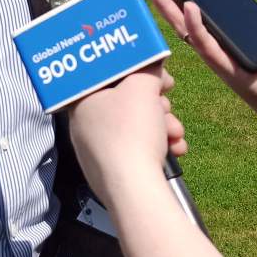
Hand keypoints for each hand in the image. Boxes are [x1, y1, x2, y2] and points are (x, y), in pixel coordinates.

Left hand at [68, 63, 186, 197]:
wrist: (135, 190)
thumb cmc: (131, 134)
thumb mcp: (142, 87)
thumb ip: (148, 69)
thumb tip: (153, 66)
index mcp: (81, 102)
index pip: (109, 77)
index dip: (135, 71)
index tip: (156, 74)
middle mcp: (84, 126)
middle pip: (125, 103)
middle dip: (154, 103)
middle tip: (166, 104)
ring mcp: (96, 152)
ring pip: (135, 127)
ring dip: (162, 125)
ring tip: (175, 132)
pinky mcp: (113, 172)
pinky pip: (137, 150)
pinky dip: (158, 146)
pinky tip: (174, 149)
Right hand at [135, 0, 256, 127]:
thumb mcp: (248, 29)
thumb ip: (234, 13)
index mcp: (207, 33)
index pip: (182, 6)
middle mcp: (202, 42)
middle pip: (174, 12)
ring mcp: (209, 54)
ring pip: (182, 26)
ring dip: (165, 5)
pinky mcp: (223, 65)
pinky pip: (206, 42)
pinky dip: (196, 24)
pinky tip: (189, 7)